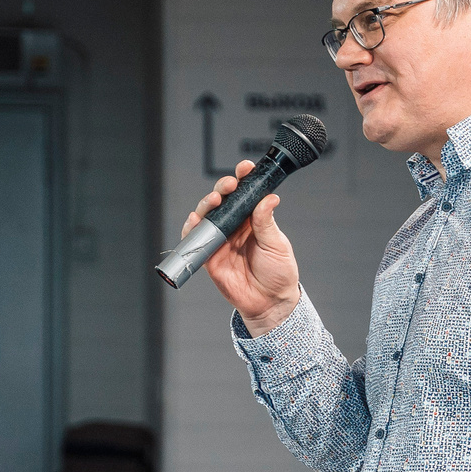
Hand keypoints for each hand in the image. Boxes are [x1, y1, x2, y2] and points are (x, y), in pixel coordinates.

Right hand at [185, 159, 302, 333]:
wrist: (270, 303)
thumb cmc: (278, 273)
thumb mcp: (277, 245)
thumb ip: (267, 222)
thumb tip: (269, 198)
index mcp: (253, 219)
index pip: (246, 193)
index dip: (244, 178)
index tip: (246, 168)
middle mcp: (235, 226)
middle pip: (223, 200)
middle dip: (223, 188)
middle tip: (229, 185)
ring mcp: (221, 239)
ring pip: (207, 215)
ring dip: (207, 204)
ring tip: (215, 200)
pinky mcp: (209, 255)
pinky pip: (196, 239)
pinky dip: (192, 228)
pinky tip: (195, 219)